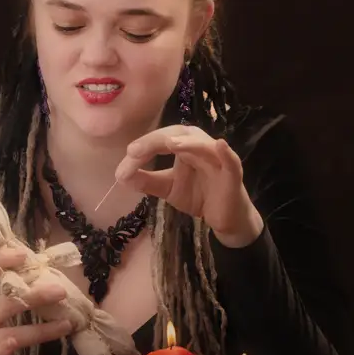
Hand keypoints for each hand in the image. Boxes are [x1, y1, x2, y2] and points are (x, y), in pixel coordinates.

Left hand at [115, 125, 263, 247]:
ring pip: (203, 145)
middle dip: (156, 141)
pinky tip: (219, 145)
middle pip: (179, 135)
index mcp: (185, 147)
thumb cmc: (199, 196)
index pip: (161, 140)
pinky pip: (231, 161)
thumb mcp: (167, 188)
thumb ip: (146, 181)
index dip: (144, 146)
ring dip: (188, 143)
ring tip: (170, 144)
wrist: (224, 219)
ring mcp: (218, 159)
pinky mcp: (233, 174)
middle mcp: (201, 147)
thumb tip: (120, 176)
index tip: (127, 158)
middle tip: (134, 151)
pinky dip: (226, 152)